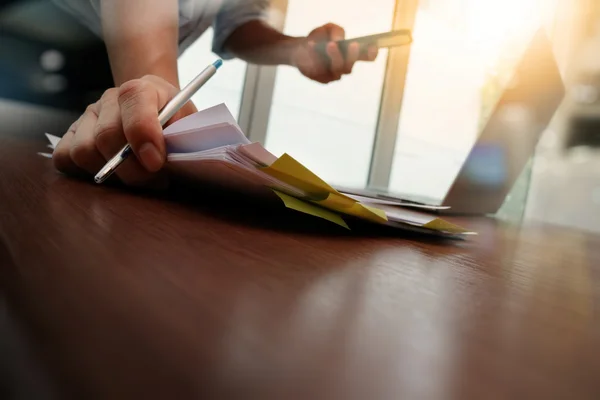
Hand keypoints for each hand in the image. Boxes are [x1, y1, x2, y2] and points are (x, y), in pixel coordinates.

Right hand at [53, 75, 196, 186]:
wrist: (157, 109)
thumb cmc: (174, 122)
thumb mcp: (188, 123)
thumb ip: (180, 136)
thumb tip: (165, 160)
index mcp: (142, 88)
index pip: (135, 105)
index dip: (143, 136)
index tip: (156, 162)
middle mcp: (110, 98)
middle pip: (106, 136)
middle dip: (132, 169)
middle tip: (156, 181)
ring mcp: (88, 115)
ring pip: (83, 151)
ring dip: (110, 173)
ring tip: (136, 177)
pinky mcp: (73, 134)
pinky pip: (64, 158)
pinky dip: (84, 172)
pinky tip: (112, 173)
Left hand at [291, 23, 377, 83]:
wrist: (299, 49)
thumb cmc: (319, 38)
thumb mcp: (327, 29)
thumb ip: (336, 31)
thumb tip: (338, 40)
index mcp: (351, 55)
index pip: (366, 57)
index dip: (371, 54)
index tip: (374, 46)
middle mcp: (344, 67)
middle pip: (350, 66)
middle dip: (352, 56)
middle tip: (352, 44)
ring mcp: (332, 75)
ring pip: (336, 71)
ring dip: (334, 57)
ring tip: (329, 45)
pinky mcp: (320, 79)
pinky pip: (319, 72)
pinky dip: (315, 59)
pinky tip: (311, 47)